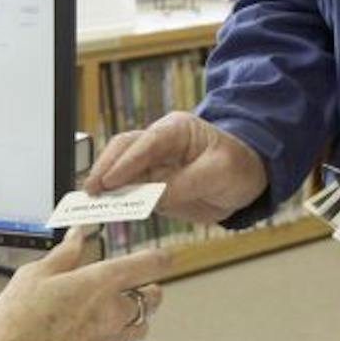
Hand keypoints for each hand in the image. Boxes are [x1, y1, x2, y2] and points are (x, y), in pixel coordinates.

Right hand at [0, 227, 170, 340]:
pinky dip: (122, 337)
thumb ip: (64, 254)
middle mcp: (113, 313)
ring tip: (116, 307)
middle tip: (133, 281)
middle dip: (147, 287)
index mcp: (100, 283)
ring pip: (142, 325)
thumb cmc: (14, 320)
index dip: (160, 257)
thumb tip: (78, 234)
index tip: (162, 255)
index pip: (149, 265)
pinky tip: (102, 332)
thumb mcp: (34, 275)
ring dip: (137, 314)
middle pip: (153, 297)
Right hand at [85, 111, 265, 224]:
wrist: (249, 182)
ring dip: (105, 187)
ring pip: (121, 171)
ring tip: (90, 204)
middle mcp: (158, 144)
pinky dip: (116, 200)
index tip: (111, 181)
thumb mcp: (220, 173)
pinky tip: (104, 210)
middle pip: (123, 151)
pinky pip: (130, 191)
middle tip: (91, 191)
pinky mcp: (152, 185)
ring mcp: (153, 165)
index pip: (146, 143)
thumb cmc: (239, 167)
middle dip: (105, 170)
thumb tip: (154, 198)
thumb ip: (186, 184)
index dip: (126, 162)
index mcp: (176, 130)